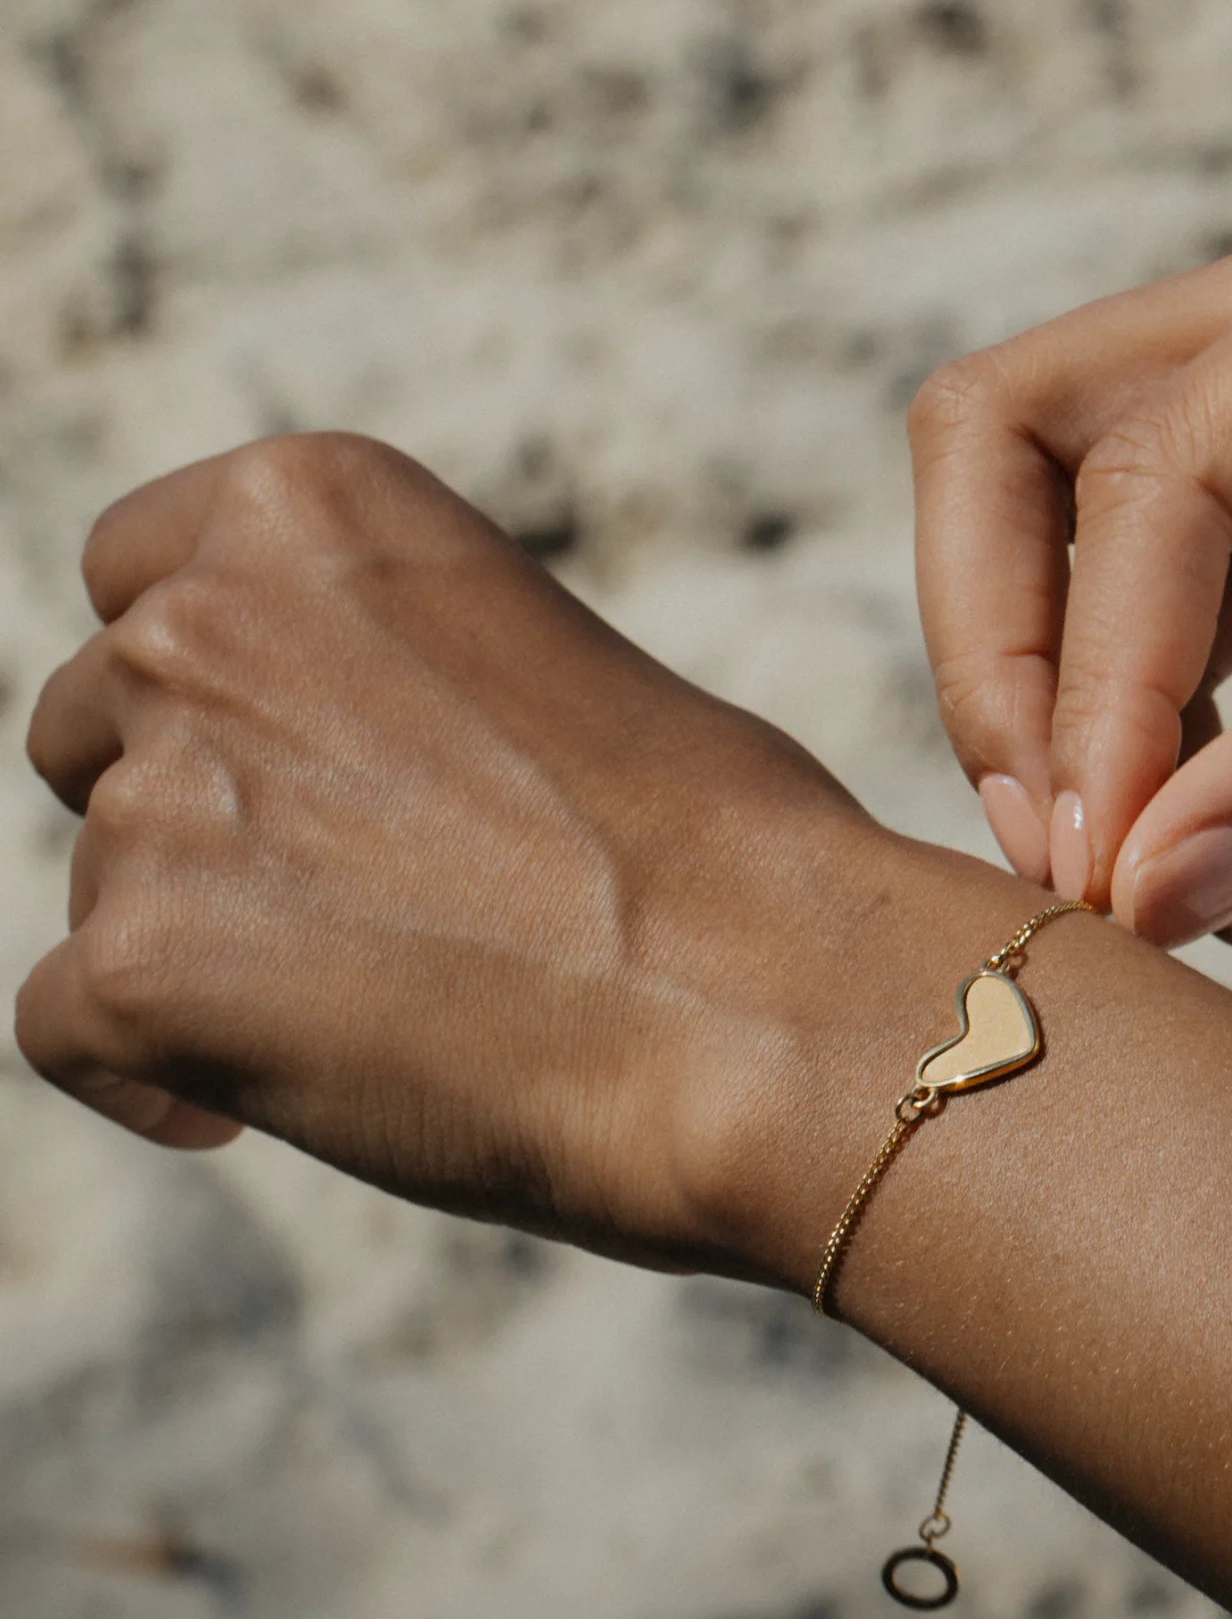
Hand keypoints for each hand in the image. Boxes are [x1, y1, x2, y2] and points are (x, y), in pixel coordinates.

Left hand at [14, 434, 921, 1271]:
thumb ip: (393, 680)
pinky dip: (150, 1076)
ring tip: (378, 1017)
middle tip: (336, 913)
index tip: (269, 765)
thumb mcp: (542, 673)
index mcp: (316, 508)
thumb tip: (323, 775)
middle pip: (91, 729)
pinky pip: (65, 1030)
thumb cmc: (723, 851)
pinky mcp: (143, 965)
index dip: (196, 687)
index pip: (135, 570)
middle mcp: (202, 622)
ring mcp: (159, 791)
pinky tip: (248, 1111)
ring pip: (102, 886)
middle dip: (190, 814)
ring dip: (202, 949)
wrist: (773, 1002)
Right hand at [911, 159, 1231, 943]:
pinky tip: (1197, 798)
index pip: (1161, 467)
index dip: (1099, 680)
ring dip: (1054, 679)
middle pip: (1024, 427)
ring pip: (1053, 494)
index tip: (1105, 866)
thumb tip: (1143, 892)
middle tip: (1057, 839)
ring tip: (1126, 846)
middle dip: (1008, 647)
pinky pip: (1142, 566)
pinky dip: (1132, 692)